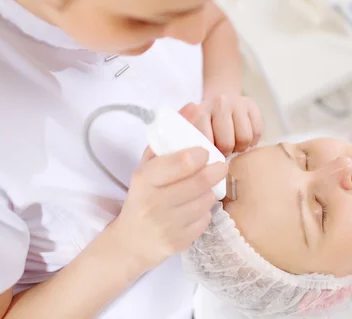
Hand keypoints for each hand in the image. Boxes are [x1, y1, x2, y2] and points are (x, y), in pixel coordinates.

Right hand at [109, 147, 226, 271]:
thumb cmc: (143, 196)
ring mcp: (166, 226)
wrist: (132, 241)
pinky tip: (194, 209)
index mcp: (144, 180)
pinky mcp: (179, 242)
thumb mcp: (146, 167)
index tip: (204, 153)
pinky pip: (205, 220)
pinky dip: (205, 211)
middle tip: (220, 165)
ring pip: (206, 200)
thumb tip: (193, 108)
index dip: (200, 155)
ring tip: (202, 188)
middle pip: (200, 182)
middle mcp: (154, 203)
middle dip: (216, 170)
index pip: (181, 163)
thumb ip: (167, 139)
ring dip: (210, 191)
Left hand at [180, 95, 263, 156]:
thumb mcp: (194, 129)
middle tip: (224, 150)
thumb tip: (202, 158)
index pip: (207, 143)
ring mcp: (237, 102)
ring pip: (245, 138)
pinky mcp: (251, 105)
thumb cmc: (206, 122)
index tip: (211, 153)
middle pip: (227, 143)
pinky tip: (244, 137)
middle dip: (227, 152)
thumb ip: (194, 141)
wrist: (220, 101)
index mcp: (201, 112)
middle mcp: (219, 103)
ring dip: (241, 147)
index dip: (211, 154)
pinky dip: (253, 139)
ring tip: (235, 144)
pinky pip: (257, 131)